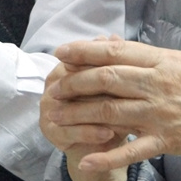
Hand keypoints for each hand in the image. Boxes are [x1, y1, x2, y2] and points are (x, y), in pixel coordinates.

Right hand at [39, 56, 130, 180]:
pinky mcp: (51, 131)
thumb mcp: (115, 85)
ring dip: (97, 112)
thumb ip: (113, 62)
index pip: (79, 61)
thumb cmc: (109, 108)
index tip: (131, 67)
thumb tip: (114, 37)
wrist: (100, 142)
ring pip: (73, 107)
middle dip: (102, 88)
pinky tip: (109, 134)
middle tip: (130, 91)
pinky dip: (90, 132)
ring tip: (124, 117)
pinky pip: (70, 130)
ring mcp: (48, 109)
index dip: (102, 64)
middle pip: (75, 83)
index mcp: (64, 69)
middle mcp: (51, 86)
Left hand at [42, 38, 180, 173]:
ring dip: (78, 115)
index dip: (84, 52)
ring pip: (110, 113)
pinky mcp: (166, 141)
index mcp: (163, 62)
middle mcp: (158, 86)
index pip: (115, 52)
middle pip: (106, 80)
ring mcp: (161, 114)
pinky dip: (107, 157)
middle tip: (55, 87)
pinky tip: (85, 160)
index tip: (62, 52)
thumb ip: (147, 56)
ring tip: (56, 117)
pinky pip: (131, 151)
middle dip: (75, 83)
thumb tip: (112, 46)